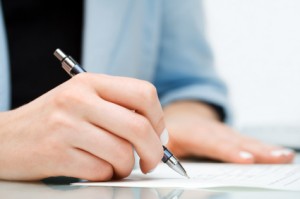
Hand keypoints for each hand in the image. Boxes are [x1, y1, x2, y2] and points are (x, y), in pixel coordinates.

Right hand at [0, 73, 164, 180]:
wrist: (5, 138)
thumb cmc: (52, 119)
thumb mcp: (83, 99)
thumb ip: (118, 108)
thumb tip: (157, 131)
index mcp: (90, 82)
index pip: (143, 93)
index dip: (158, 118)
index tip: (159, 135)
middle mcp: (79, 100)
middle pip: (139, 126)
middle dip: (154, 151)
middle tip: (151, 160)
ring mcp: (67, 126)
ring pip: (122, 153)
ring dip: (126, 166)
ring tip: (116, 164)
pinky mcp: (57, 154)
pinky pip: (101, 170)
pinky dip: (106, 174)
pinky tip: (96, 168)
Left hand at [164, 101, 294, 162]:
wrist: (184, 116)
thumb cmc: (174, 132)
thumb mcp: (164, 140)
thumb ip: (164, 151)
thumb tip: (165, 162)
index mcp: (192, 132)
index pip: (211, 141)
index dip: (228, 150)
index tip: (246, 159)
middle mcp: (212, 131)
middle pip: (234, 141)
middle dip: (256, 150)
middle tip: (276, 158)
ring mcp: (225, 133)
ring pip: (245, 141)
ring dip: (265, 149)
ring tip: (283, 157)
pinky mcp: (233, 137)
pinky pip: (249, 143)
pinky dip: (266, 149)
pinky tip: (281, 155)